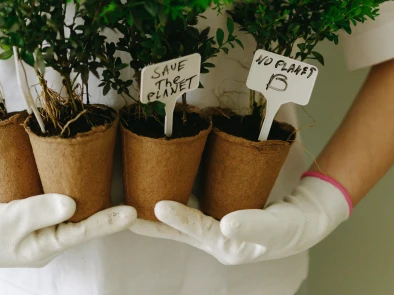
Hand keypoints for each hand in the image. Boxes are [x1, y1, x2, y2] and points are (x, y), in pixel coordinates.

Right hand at [0, 183, 136, 268]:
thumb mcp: (9, 220)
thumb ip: (38, 211)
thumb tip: (72, 203)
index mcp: (46, 246)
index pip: (83, 232)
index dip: (108, 221)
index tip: (131, 213)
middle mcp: (50, 239)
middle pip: (84, 224)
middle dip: (108, 212)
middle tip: (135, 199)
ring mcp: (44, 229)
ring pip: (75, 214)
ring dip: (94, 202)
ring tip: (117, 185)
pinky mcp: (37, 216)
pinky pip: (61, 206)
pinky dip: (74, 193)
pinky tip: (81, 179)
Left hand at [129, 175, 350, 263]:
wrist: (308, 216)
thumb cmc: (294, 225)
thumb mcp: (277, 226)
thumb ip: (253, 225)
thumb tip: (227, 224)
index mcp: (228, 247)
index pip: (197, 231)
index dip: (177, 218)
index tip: (155, 206)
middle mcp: (217, 240)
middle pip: (178, 231)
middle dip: (151, 223)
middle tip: (124, 214)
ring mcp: (217, 227)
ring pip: (181, 218)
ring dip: (158, 211)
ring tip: (133, 197)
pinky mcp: (219, 212)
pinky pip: (193, 206)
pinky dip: (177, 198)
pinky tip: (163, 184)